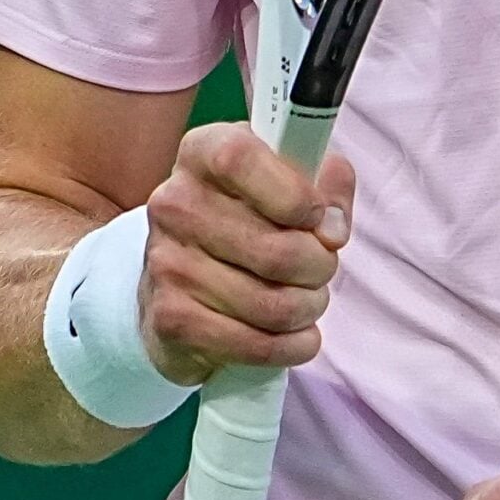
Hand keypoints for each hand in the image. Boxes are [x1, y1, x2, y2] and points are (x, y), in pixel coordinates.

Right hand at [138, 122, 355, 384]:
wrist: (179, 281)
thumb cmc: (245, 222)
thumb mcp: (285, 182)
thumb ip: (324, 183)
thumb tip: (333, 225)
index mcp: (200, 154)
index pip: (241, 159)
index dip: (294, 193)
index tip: (318, 217)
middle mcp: (174, 203)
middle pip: (277, 250)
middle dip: (320, 267)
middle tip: (320, 268)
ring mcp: (166, 263)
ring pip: (274, 305)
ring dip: (309, 308)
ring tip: (306, 300)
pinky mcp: (171, 318)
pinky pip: (257, 344)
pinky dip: (293, 346)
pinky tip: (294, 335)